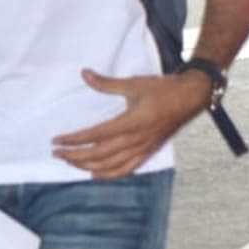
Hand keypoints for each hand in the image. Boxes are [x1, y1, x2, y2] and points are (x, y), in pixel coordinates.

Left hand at [52, 67, 209, 177]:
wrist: (191, 97)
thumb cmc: (163, 89)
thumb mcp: (134, 83)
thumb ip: (107, 83)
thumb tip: (85, 74)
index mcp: (131, 123)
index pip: (95, 136)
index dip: (74, 140)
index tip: (57, 141)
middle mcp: (136, 140)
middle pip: (99, 155)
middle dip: (75, 157)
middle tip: (57, 153)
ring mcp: (143, 149)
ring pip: (111, 167)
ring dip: (88, 167)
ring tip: (71, 162)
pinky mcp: (148, 153)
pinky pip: (126, 169)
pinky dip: (109, 174)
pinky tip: (96, 174)